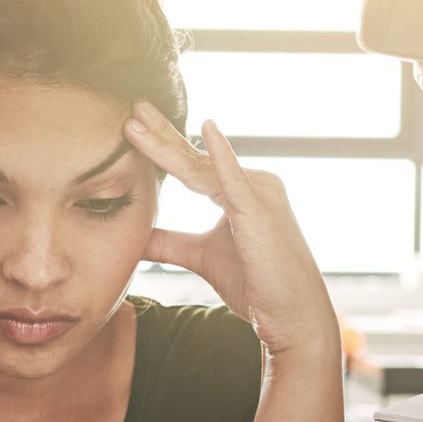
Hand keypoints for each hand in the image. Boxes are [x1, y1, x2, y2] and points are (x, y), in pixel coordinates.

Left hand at [126, 108, 337, 358]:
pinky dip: (221, 154)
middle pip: (195, 157)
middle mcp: (251, 183)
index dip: (163, 146)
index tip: (132, 127)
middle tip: (132, 108)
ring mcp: (257, 193)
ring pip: (202, 166)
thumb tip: (134, 237)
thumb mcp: (200, 256)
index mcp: (238, 191)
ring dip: (167, 145)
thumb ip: (169, 242)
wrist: (290, 313)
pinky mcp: (260, 209)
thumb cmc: (255, 284)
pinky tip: (206, 129)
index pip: (192, 164)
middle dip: (161, 134)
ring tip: (136, 122)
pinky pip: (235, 179)